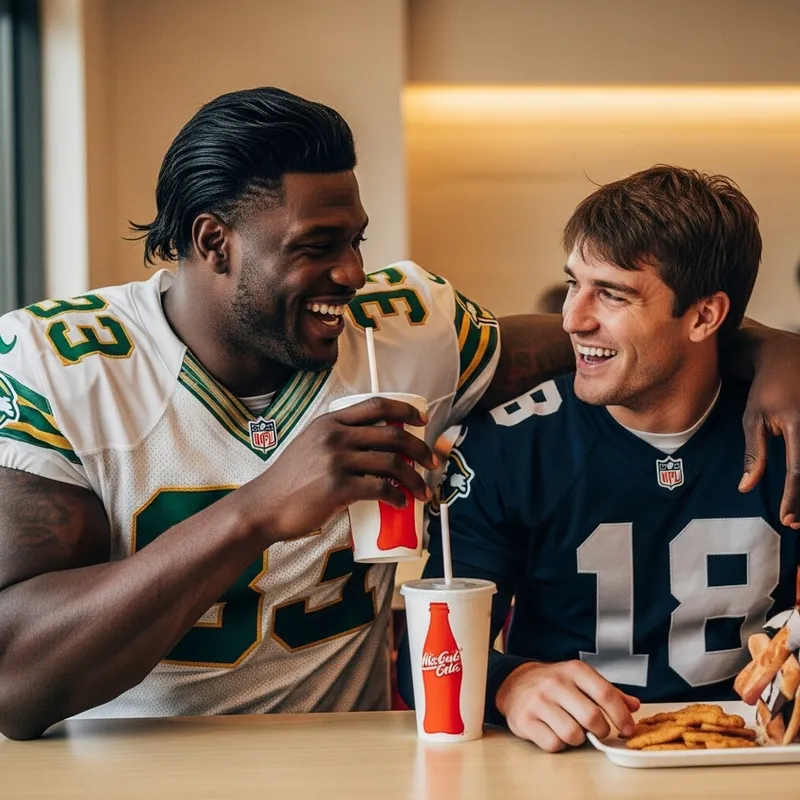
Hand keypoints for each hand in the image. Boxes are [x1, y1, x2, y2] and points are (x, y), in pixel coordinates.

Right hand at [239, 396, 436, 541]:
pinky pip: (380, 489)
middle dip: (420, 449)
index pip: (376, 406)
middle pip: (392, 435)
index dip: (405, 410)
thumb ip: (337, 440)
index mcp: (330, 421)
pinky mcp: (337, 487)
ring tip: (423, 491)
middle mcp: (335, 435)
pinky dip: (397, 497)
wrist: (263, 506)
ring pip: (392, 463)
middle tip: (433, 462)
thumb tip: (375, 449)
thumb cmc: (289, 481)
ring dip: (415, 478)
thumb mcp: (310, 445)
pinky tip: (401, 504)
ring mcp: (336, 460)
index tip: (423, 421)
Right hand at [495, 660, 639, 752]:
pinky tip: (554, 732)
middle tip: (598, 731)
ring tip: (572, 728)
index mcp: (574, 670)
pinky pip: (553, 744)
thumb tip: (634, 705)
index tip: (628, 728)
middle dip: (601, 731)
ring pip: (573, 734)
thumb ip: (608, 692)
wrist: (514, 682)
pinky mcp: (525, 720)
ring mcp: (538, 701)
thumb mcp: (580, 680)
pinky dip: (559, 744)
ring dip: (578, 738)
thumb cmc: (553, 683)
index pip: (605, 693)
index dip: (621, 715)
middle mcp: (555, 683)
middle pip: (592, 717)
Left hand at [738, 328, 799, 528]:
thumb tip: (745, 488)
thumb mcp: (752, 419)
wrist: (788, 359)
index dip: (793, 497)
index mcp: (797, 425)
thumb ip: (753, 454)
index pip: (798, 471)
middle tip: (795, 523)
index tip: (787, 519)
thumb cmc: (764, 391)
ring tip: (799, 511)